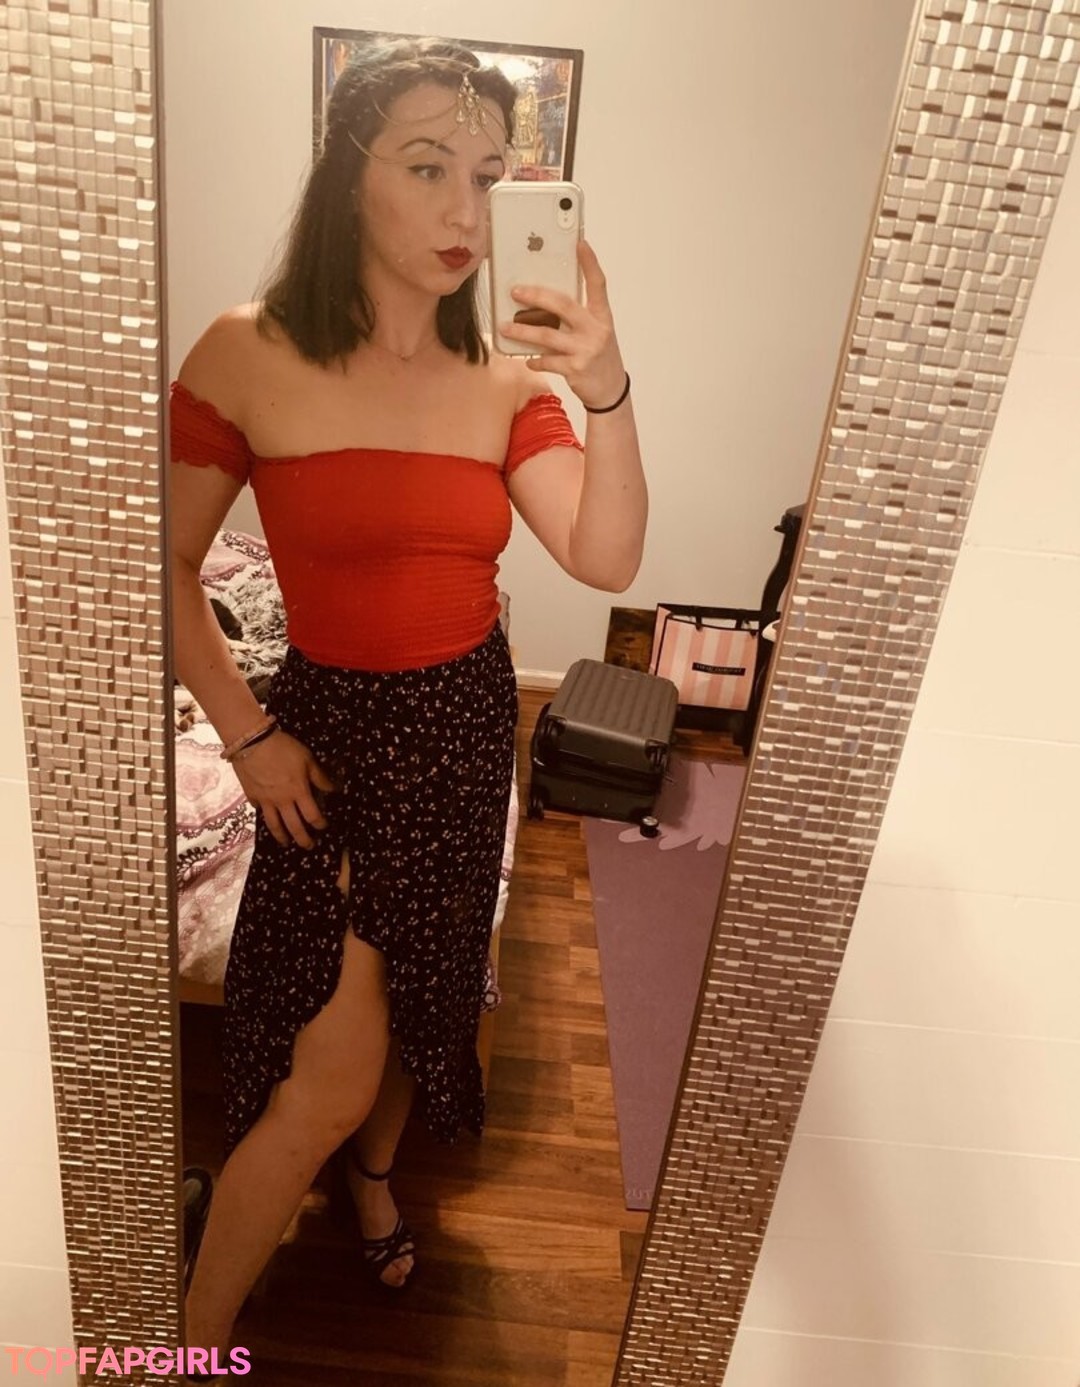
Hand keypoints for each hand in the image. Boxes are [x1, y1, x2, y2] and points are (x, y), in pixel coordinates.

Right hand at [230, 728, 336, 848]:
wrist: (252, 742)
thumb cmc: (283, 748)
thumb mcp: (307, 758)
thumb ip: (319, 776)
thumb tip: (332, 789)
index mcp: (299, 792)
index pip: (312, 815)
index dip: (320, 824)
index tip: (323, 827)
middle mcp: (282, 801)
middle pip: (294, 827)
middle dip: (303, 839)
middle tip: (308, 846)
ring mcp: (265, 801)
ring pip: (274, 825)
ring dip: (282, 837)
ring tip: (286, 843)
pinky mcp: (251, 796)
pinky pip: (259, 811)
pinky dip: (264, 816)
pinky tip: (267, 818)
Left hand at [499, 239, 626, 409]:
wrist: (610, 390)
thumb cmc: (599, 356)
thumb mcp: (595, 331)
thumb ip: (576, 316)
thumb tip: (544, 302)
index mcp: (602, 316)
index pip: (598, 284)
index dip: (590, 263)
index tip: (580, 243)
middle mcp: (596, 330)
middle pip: (563, 305)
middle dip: (536, 296)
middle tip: (515, 292)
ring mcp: (586, 350)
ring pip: (547, 335)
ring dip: (522, 331)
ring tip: (505, 327)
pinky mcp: (575, 369)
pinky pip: (547, 360)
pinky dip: (534, 359)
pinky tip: (527, 358)